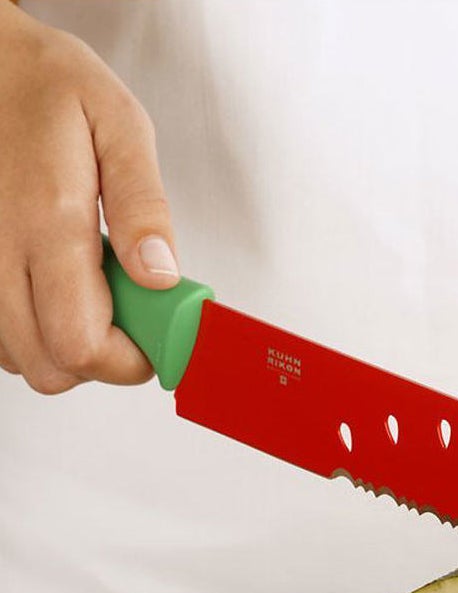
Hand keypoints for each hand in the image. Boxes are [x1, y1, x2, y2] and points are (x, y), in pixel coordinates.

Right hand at [0, 3, 177, 393]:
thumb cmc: (45, 83)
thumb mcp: (118, 125)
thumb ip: (144, 205)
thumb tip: (161, 276)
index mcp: (47, 222)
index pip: (82, 346)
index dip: (129, 361)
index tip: (157, 337)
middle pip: (50, 367)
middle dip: (101, 359)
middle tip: (128, 312)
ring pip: (20, 355)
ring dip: (64, 342)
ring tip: (87, 285)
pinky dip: (31, 326)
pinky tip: (53, 283)